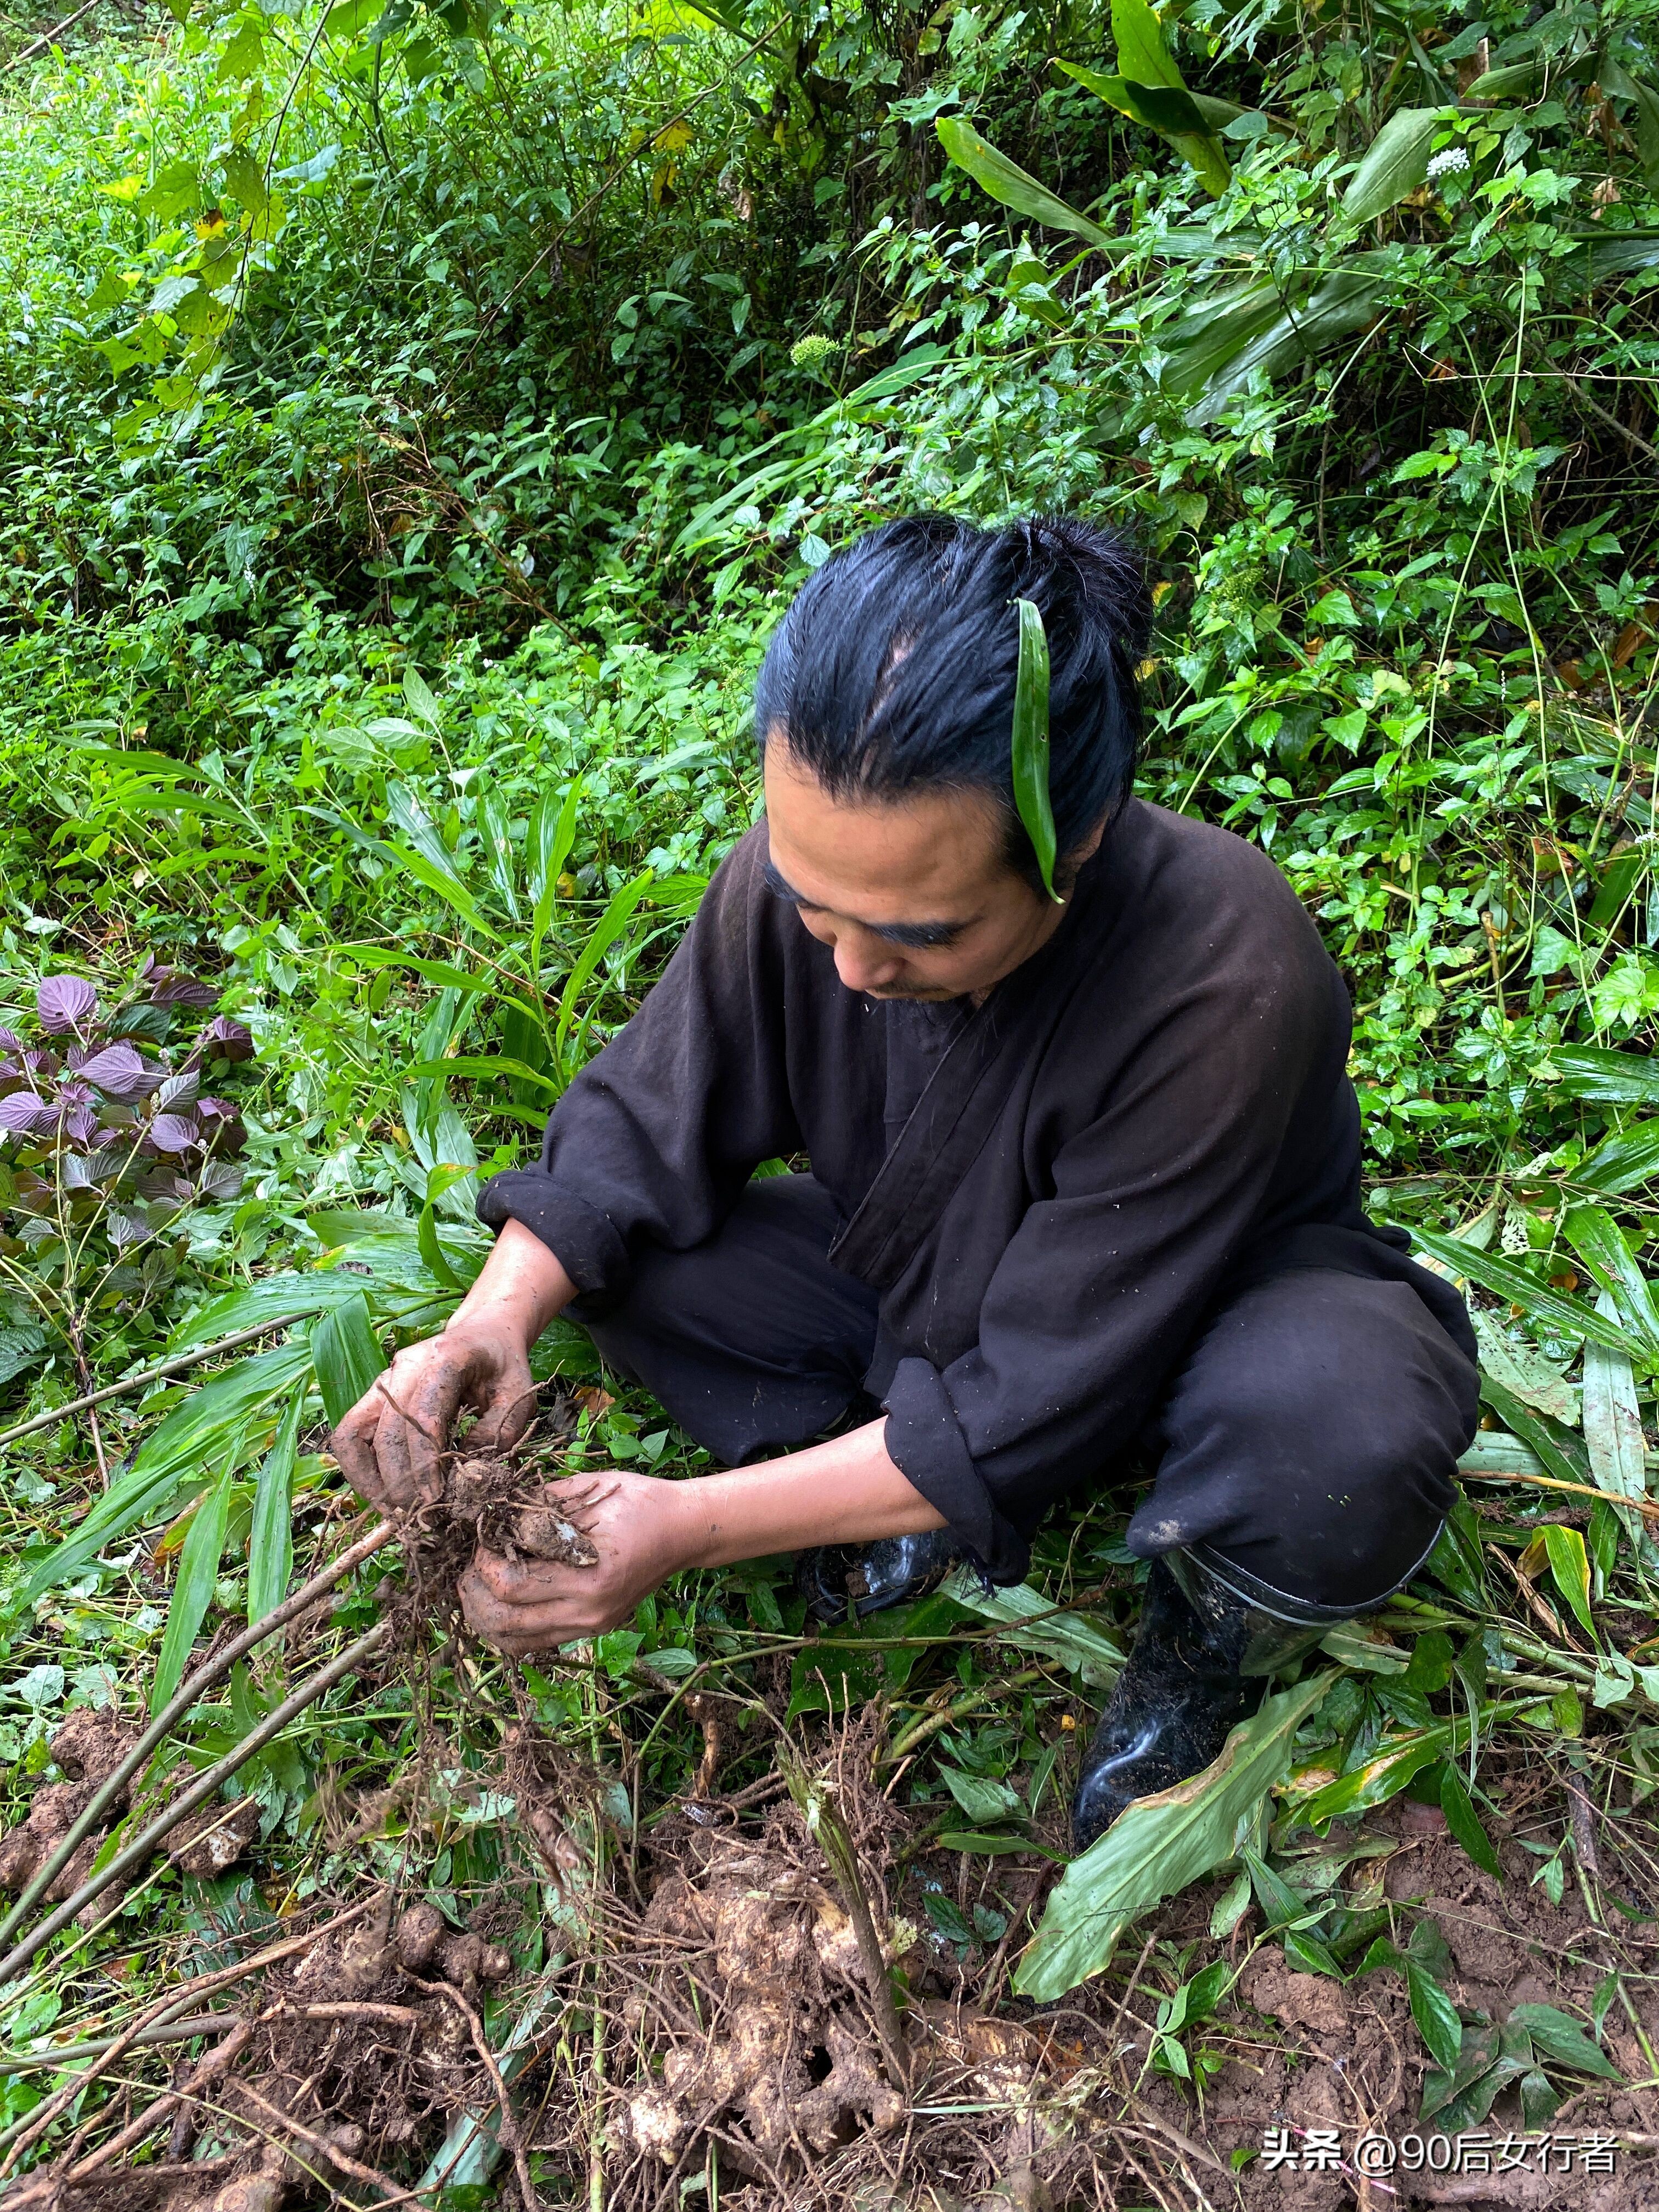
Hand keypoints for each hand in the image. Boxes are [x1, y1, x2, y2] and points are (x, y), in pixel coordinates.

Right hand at [330, 1322, 534, 1512]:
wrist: (484, 1334)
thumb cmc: (503, 1366)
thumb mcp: (517, 1395)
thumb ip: (498, 1432)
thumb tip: (466, 1475)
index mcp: (444, 1358)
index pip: (423, 1414)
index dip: (425, 1461)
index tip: (435, 1497)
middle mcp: (404, 1366)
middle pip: (386, 1429)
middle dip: (400, 1479)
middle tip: (420, 1513)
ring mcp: (383, 1381)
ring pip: (352, 1432)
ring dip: (367, 1478)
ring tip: (393, 1512)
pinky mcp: (373, 1397)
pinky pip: (350, 1435)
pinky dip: (359, 1469)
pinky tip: (381, 1496)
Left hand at [458, 1469, 693, 1653]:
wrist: (682, 1530)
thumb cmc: (638, 1501)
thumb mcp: (587, 1490)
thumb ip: (538, 1505)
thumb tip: (491, 1512)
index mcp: (588, 1577)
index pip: (511, 1586)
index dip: (483, 1564)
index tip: (482, 1538)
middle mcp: (588, 1612)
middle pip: (505, 1622)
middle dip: (475, 1594)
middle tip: (469, 1566)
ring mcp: (591, 1626)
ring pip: (516, 1640)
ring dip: (487, 1616)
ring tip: (478, 1586)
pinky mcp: (592, 1628)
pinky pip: (536, 1641)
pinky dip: (510, 1626)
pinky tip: (502, 1602)